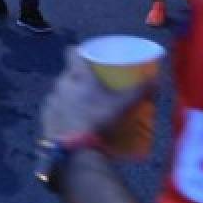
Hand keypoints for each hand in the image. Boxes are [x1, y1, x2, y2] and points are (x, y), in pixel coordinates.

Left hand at [41, 47, 156, 143]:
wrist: (75, 151)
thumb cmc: (99, 121)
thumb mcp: (123, 106)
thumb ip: (140, 91)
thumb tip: (157, 80)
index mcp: (77, 75)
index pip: (72, 52)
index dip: (78, 52)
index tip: (87, 57)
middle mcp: (61, 83)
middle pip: (68, 74)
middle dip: (78, 78)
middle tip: (92, 88)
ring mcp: (51, 101)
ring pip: (60, 92)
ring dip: (68, 96)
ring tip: (82, 107)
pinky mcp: (45, 118)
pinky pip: (54, 110)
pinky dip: (61, 113)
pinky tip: (71, 122)